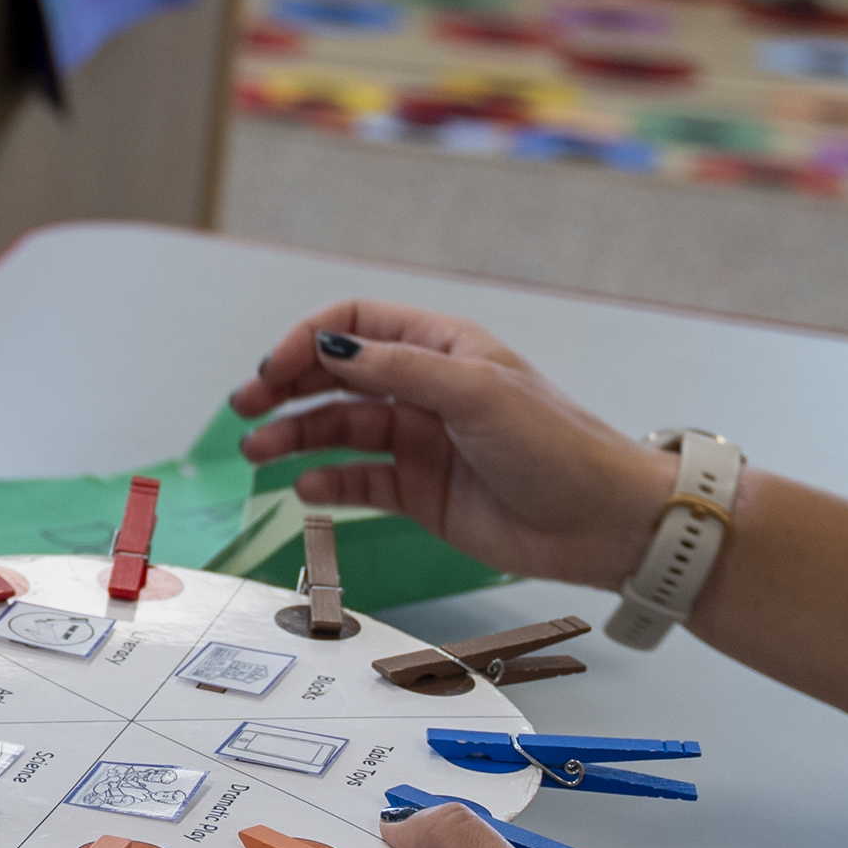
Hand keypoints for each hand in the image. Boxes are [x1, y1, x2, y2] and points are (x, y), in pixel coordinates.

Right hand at [228, 301, 670, 589]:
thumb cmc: (556, 446)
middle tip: (245, 408)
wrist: (603, 522)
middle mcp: (426, 388)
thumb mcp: (476, 393)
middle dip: (286, 387)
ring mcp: (421, 441)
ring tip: (259, 452)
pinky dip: (328, 481)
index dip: (308, 340)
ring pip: (340, 430)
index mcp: (442, 346)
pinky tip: (306, 486)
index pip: (355, 325)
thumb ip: (399, 370)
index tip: (274, 368)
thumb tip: (330, 349)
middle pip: (336, 377)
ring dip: (296, 436)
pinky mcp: (421, 493)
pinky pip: (360, 481)